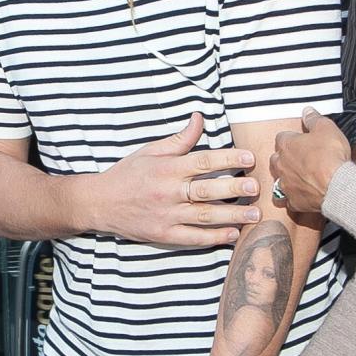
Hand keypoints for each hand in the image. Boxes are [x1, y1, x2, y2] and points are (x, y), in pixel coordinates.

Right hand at [86, 113, 261, 246]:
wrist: (99, 203)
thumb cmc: (128, 174)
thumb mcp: (151, 151)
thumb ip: (179, 139)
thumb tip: (200, 118)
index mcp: (167, 168)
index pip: (203, 161)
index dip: (228, 159)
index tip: (249, 159)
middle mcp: (169, 192)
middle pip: (207, 190)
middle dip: (234, 188)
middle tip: (256, 188)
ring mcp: (167, 215)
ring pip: (205, 216)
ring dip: (232, 216)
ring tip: (254, 214)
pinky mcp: (164, 234)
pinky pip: (194, 237)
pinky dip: (214, 237)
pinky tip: (233, 234)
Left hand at [269, 107, 349, 213]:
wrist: (337, 186)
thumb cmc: (331, 157)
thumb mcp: (326, 128)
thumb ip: (314, 118)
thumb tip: (307, 111)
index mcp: (287, 145)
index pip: (282, 137)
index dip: (292, 138)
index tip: (301, 139)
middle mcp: (282, 165)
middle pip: (276, 159)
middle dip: (285, 158)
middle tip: (299, 158)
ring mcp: (285, 185)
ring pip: (278, 180)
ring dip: (287, 178)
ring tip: (298, 177)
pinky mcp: (293, 202)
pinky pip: (288, 200)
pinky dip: (293, 198)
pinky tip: (301, 195)